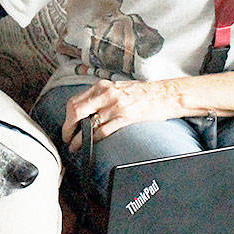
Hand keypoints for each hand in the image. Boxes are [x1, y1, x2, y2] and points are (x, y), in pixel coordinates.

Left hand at [62, 79, 190, 151]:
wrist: (166, 94)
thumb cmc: (143, 93)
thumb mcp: (117, 89)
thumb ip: (101, 97)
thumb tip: (85, 110)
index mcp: (102, 86)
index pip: (75, 100)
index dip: (67, 117)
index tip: (66, 127)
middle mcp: (106, 94)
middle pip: (75, 111)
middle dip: (67, 128)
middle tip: (66, 138)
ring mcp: (115, 105)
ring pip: (87, 124)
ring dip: (78, 139)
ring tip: (75, 147)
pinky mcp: (125, 117)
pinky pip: (103, 131)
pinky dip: (93, 140)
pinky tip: (90, 146)